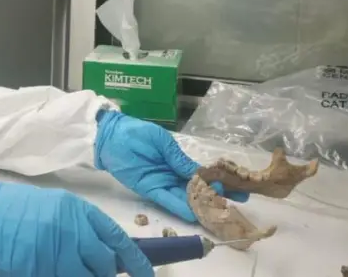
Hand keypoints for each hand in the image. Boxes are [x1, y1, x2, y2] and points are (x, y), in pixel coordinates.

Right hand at [0, 179, 153, 276]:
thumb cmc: (6, 212)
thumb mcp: (48, 210)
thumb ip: (76, 228)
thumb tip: (101, 254)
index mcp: (76, 210)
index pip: (116, 240)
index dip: (136, 262)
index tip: (146, 276)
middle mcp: (72, 230)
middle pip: (104, 265)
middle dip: (103, 275)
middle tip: (94, 273)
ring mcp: (56, 252)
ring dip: (82, 276)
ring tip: (62, 266)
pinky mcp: (40, 270)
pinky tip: (46, 270)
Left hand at [95, 111, 249, 221]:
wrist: (109, 136)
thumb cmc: (135, 132)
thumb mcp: (162, 141)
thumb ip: (179, 158)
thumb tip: (199, 172)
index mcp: (177, 160)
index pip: (202, 174)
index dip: (218, 182)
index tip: (237, 189)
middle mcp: (172, 174)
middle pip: (196, 189)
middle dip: (214, 198)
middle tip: (233, 206)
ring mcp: (161, 183)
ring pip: (184, 198)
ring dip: (199, 206)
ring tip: (217, 214)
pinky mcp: (149, 189)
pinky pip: (167, 200)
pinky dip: (179, 207)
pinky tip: (193, 213)